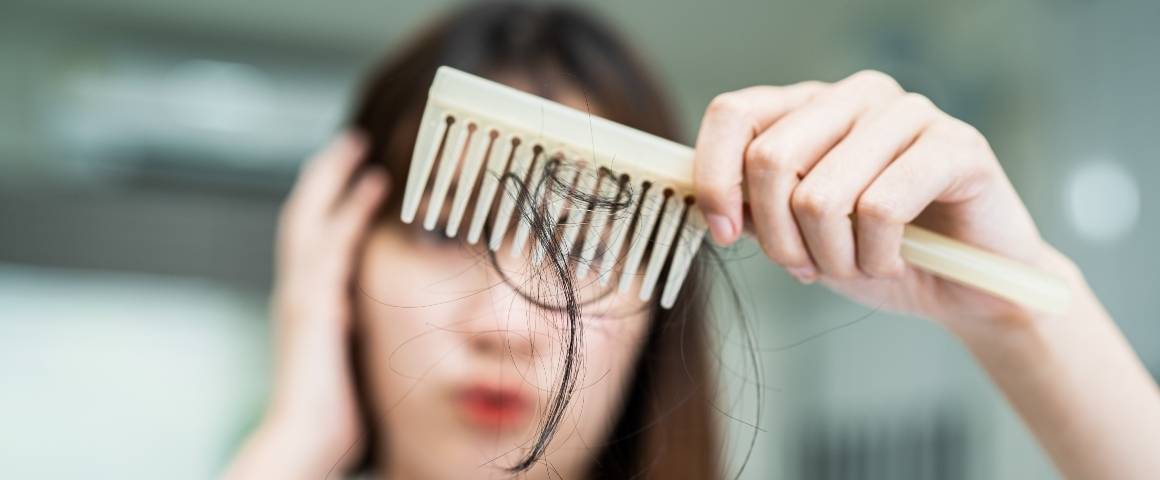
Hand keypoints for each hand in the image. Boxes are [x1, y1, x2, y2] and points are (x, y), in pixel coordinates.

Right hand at [228, 132, 387, 477]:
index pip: (315, 242)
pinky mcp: (314, 306)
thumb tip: (385, 337)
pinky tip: (371, 186)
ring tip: (356, 146)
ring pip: (311, 220)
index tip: (355, 178)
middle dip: (324, 178)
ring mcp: (301, 297)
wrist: (303, 443)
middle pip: (303, 218)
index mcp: (308, 307)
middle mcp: (298, 294)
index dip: (332, 207)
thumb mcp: (351, 368)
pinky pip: (332, 245)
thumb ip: (360, 341)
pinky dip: (350, 210)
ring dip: (333, 180)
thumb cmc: (332, 420)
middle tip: (350, 142)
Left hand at [692, 70, 1069, 326]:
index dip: (715, 177)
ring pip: (821, 195)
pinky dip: (876, 256)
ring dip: (831, 256)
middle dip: (778, 237)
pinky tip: (895, 261)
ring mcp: (908, 112)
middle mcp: (854, 96)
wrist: (964, 291)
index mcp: (809, 106)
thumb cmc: (875, 255)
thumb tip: (713, 201)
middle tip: (807, 267)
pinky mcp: (956, 145)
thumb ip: (753, 208)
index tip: (725, 233)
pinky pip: (881, 209)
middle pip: (770, 158)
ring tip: (857, 266)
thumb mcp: (796, 236)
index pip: (734, 113)